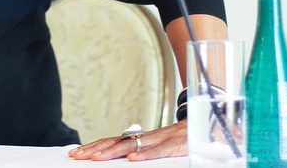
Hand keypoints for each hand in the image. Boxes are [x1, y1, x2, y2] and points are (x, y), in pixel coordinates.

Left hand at [68, 120, 186, 161]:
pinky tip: (132, 160)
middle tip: (78, 156)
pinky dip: (145, 154)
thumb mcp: (159, 147)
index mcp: (142, 138)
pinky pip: (159, 150)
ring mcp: (160, 139)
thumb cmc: (183, 141)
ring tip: (96, 158)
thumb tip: (125, 160)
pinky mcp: (175, 145)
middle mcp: (147, 137)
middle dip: (95, 149)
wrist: (208, 126)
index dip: (95, 146)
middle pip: (116, 141)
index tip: (77, 152)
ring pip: (133, 144)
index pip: (113, 140)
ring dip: (112, 151)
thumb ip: (143, 151)